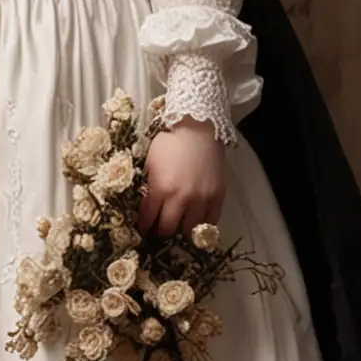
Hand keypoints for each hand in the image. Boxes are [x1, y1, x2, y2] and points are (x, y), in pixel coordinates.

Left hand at [136, 118, 226, 238]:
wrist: (199, 128)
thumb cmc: (170, 142)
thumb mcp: (149, 163)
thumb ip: (146, 187)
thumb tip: (143, 205)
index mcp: (160, 189)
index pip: (148, 219)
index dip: (143, 227)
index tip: (142, 230)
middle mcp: (181, 198)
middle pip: (168, 229)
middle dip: (159, 232)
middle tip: (157, 230)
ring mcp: (202, 199)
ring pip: (189, 230)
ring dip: (180, 230)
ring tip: (176, 227)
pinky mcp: (218, 197)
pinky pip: (210, 222)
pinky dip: (201, 226)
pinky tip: (194, 222)